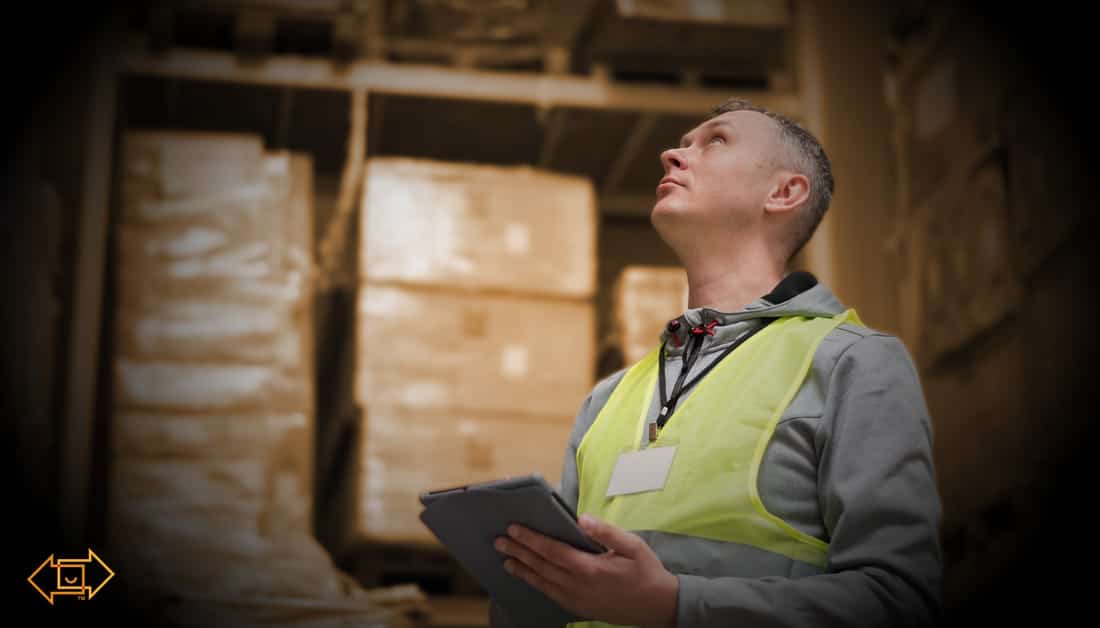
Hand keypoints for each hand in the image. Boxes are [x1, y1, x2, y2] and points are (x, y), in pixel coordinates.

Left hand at [494, 514, 678, 627]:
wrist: (658, 607)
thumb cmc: (646, 572)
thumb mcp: (632, 546)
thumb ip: (606, 532)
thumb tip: (582, 518)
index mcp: (589, 568)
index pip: (552, 550)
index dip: (531, 539)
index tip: (514, 529)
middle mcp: (577, 586)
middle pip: (541, 566)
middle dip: (519, 552)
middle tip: (499, 541)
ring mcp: (576, 600)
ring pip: (542, 583)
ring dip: (522, 570)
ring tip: (505, 560)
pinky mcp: (578, 608)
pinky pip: (551, 595)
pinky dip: (536, 584)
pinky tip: (528, 577)